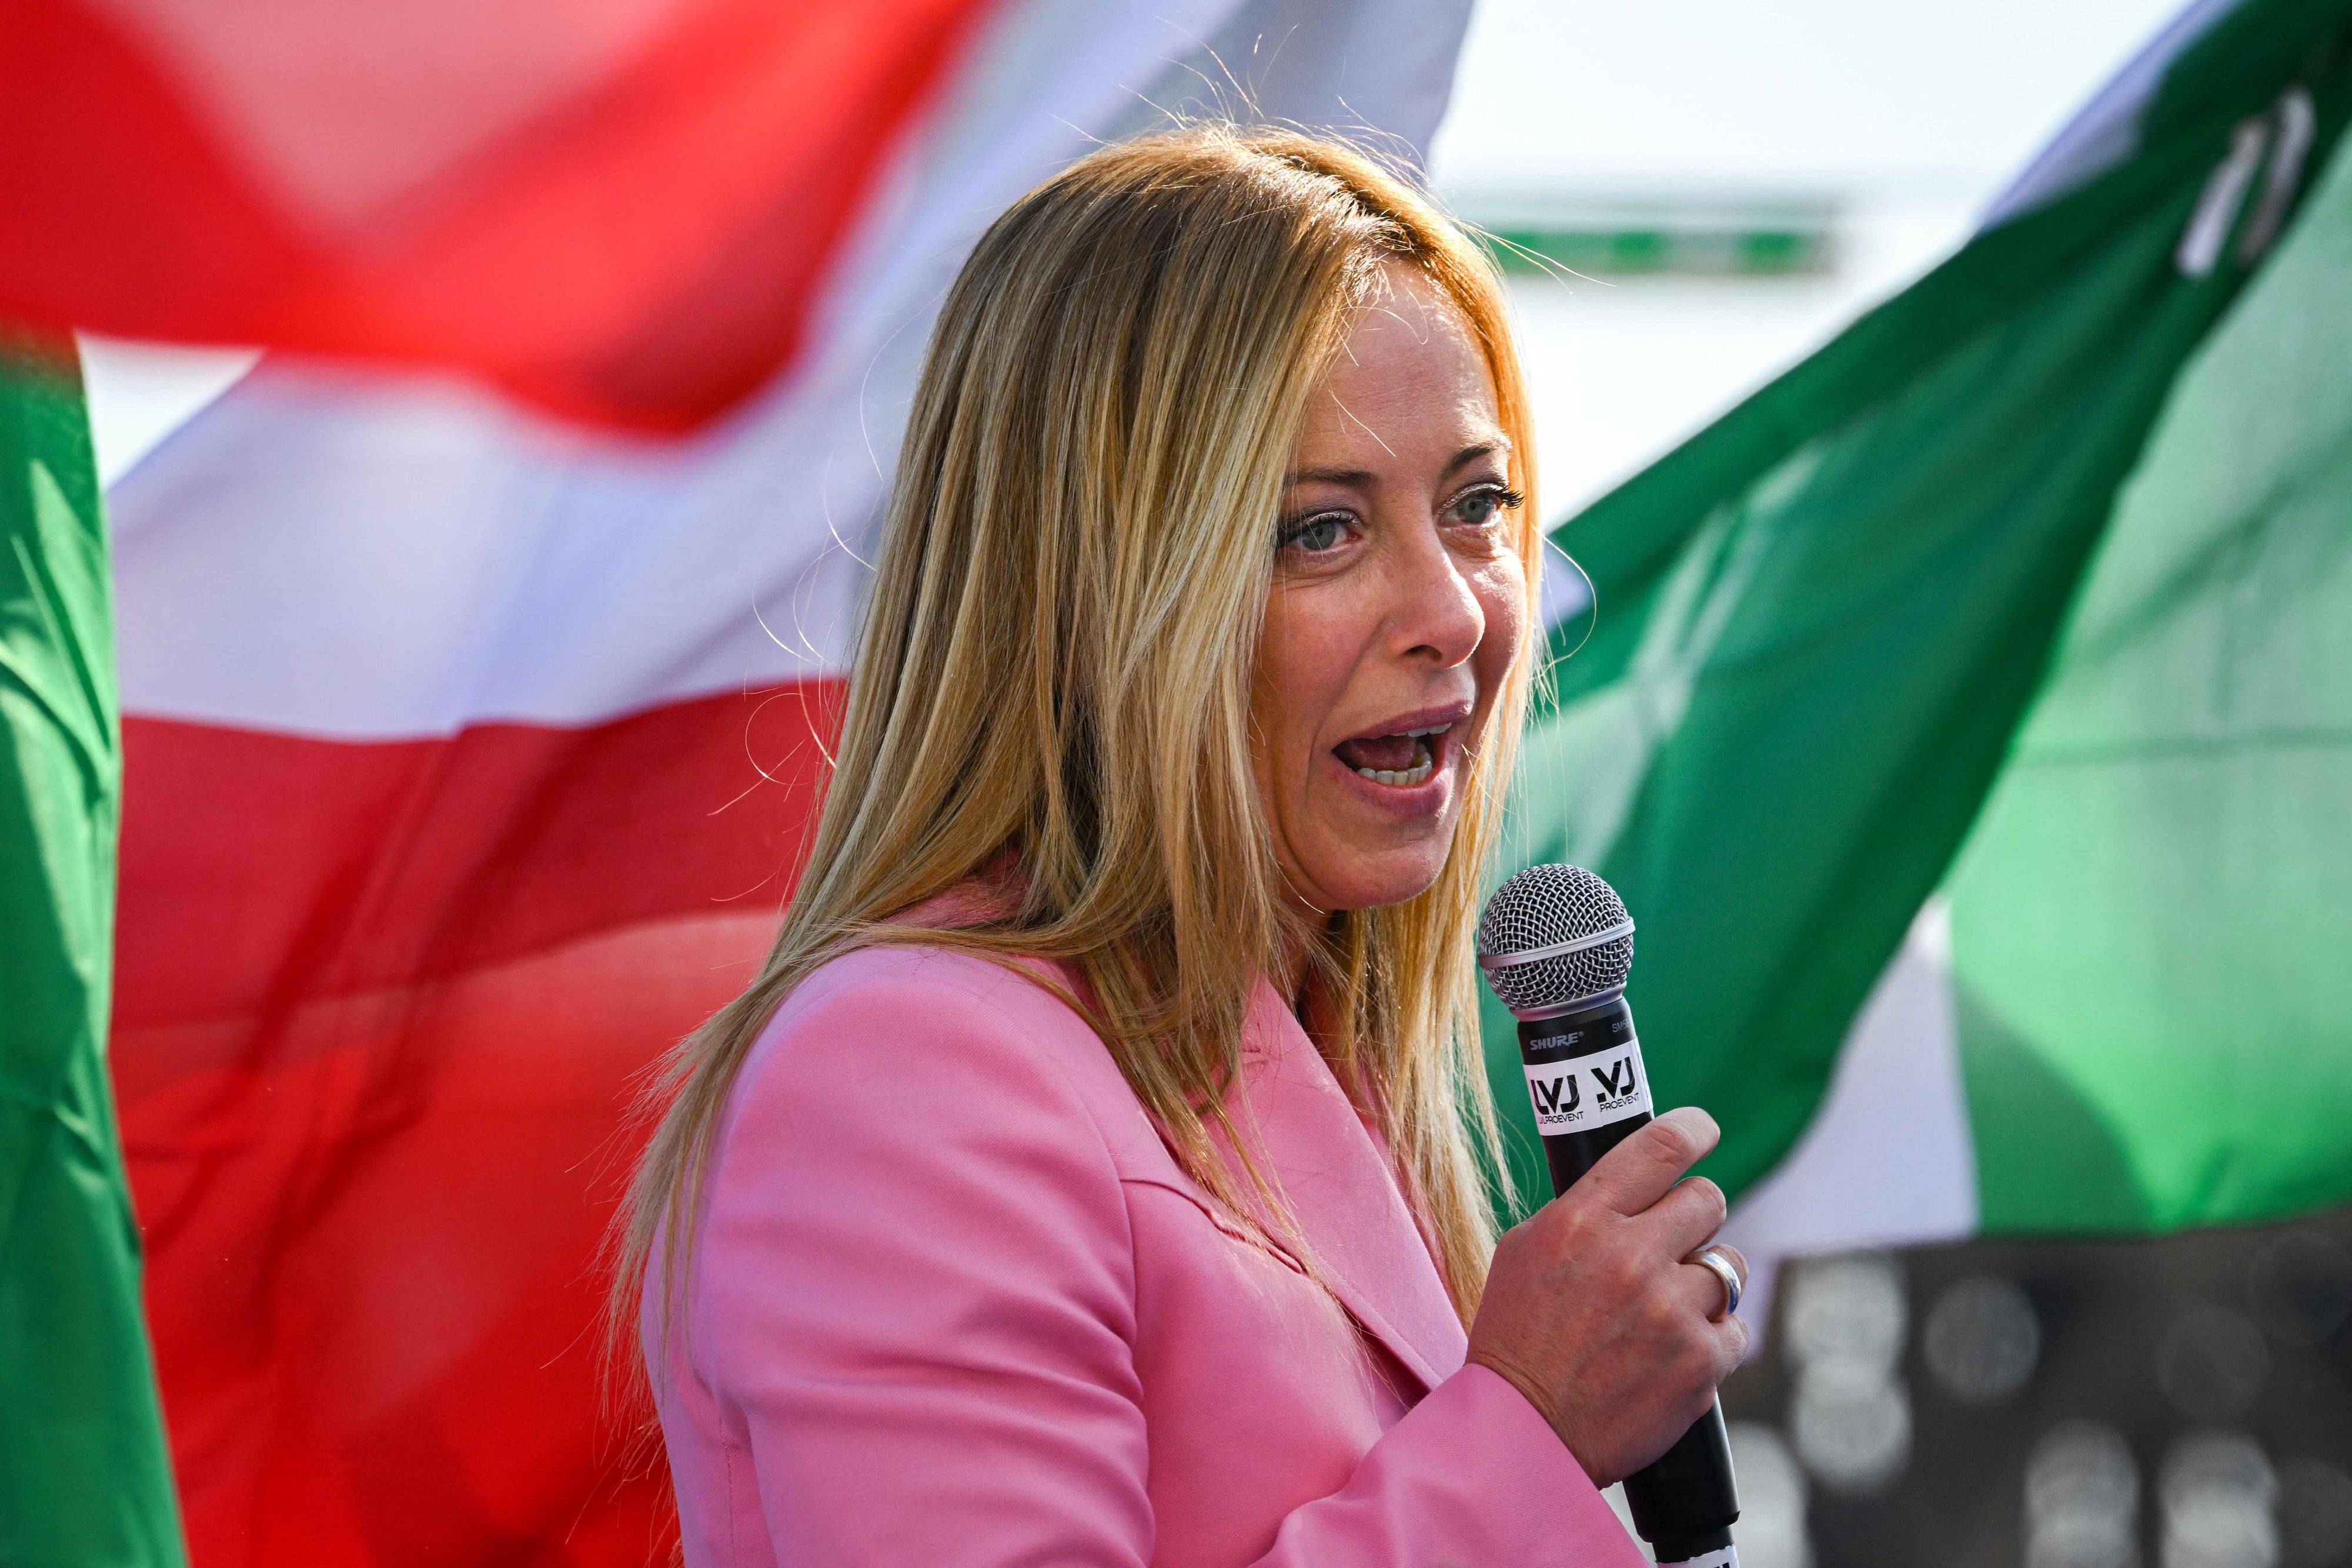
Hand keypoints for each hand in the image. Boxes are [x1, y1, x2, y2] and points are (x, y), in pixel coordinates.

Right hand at [1465, 1107, 1749, 1485]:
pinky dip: (1711, 1340)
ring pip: (1727, 1265)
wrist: (1525, 1435)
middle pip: (1708, 1199)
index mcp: (1582, 1220)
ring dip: (1703, 1284)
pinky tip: (1672, 1355)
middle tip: (1670, 1246)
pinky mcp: (1700, 1362)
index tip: (1704, 1130)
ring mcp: (1670, 1311)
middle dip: (1693, 1218)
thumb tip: (1640, 1183)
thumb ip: (1585, 1210)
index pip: (1660, 1147)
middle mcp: (1630, 1257)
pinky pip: (1734, 1327)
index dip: (1693, 1130)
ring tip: (1663, 1314)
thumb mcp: (1526, 1250)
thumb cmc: (1518, 1338)